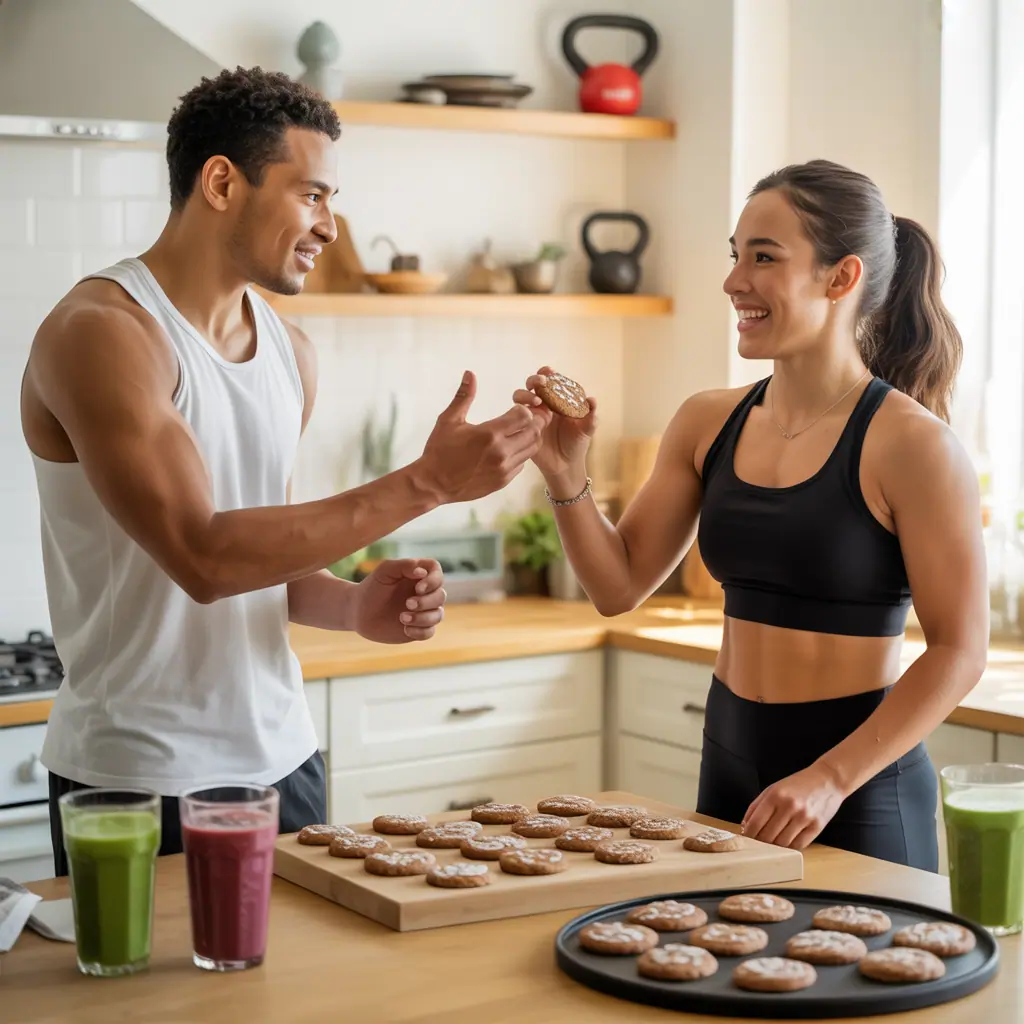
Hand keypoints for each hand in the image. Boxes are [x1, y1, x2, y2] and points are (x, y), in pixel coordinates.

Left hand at [353, 559, 445, 643]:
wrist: (358, 611)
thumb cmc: (372, 587)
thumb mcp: (385, 571)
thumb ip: (404, 566)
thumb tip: (423, 572)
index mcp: (420, 576)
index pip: (438, 574)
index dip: (433, 581)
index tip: (418, 588)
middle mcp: (425, 593)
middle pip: (441, 596)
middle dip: (426, 602)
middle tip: (407, 604)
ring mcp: (423, 611)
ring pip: (438, 615)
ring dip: (423, 618)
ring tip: (402, 618)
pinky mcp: (418, 628)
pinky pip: (429, 632)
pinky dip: (420, 631)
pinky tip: (405, 629)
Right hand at [416, 371, 542, 503]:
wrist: (434, 484)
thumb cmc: (439, 450)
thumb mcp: (449, 420)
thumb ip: (463, 396)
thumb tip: (470, 373)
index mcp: (489, 434)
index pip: (523, 415)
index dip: (522, 409)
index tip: (515, 407)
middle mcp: (501, 452)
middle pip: (534, 431)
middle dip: (533, 421)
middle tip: (525, 417)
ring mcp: (504, 468)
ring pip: (532, 448)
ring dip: (529, 437)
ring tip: (519, 431)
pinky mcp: (504, 480)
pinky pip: (522, 463)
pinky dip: (521, 453)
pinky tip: (510, 448)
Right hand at [512, 366, 597, 486]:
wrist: (565, 467)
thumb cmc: (576, 445)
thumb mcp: (587, 429)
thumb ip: (591, 415)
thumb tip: (592, 400)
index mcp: (557, 401)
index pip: (550, 382)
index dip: (548, 373)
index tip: (550, 372)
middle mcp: (542, 405)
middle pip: (532, 385)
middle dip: (534, 380)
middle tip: (542, 383)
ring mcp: (531, 416)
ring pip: (520, 397)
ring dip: (525, 395)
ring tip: (536, 402)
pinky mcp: (523, 428)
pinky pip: (516, 417)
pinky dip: (520, 413)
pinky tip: (530, 418)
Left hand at [740, 762, 846, 850]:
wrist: (828, 780)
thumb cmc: (798, 784)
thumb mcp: (774, 788)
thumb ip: (757, 806)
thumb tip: (745, 825)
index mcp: (775, 795)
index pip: (756, 822)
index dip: (749, 834)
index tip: (746, 838)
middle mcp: (789, 806)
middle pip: (768, 836)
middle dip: (760, 842)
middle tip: (758, 843)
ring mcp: (804, 817)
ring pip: (782, 843)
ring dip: (775, 846)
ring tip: (773, 842)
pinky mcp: (816, 827)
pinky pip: (798, 845)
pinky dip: (790, 847)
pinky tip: (787, 842)